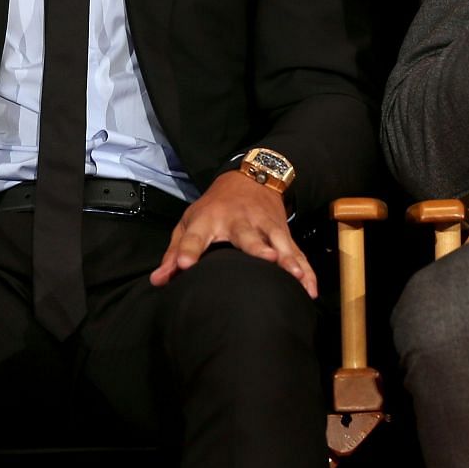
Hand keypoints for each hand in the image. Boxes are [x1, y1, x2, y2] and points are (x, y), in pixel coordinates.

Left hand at [150, 170, 314, 297]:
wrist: (251, 178)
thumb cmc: (214, 208)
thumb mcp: (190, 222)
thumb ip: (174, 252)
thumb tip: (158, 281)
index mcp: (209, 219)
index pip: (195, 236)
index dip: (188, 250)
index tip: (184, 265)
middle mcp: (238, 221)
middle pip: (246, 236)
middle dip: (256, 247)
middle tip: (265, 258)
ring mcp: (265, 226)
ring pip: (278, 242)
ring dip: (287, 258)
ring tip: (294, 275)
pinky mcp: (283, 234)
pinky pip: (297, 253)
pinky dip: (305, 270)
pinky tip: (310, 289)